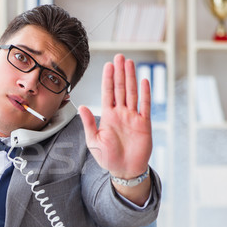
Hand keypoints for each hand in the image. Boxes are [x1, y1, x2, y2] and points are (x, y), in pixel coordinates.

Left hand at [79, 54, 151, 203]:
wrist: (125, 170)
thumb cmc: (108, 157)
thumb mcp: (94, 141)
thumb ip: (88, 123)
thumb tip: (81, 106)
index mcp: (107, 116)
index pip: (107, 93)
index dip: (108, 79)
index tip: (108, 65)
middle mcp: (121, 113)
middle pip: (120, 88)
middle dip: (120, 73)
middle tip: (120, 56)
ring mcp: (133, 117)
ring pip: (132, 93)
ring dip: (131, 78)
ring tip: (130, 63)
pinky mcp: (144, 124)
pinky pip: (145, 105)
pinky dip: (145, 93)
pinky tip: (144, 81)